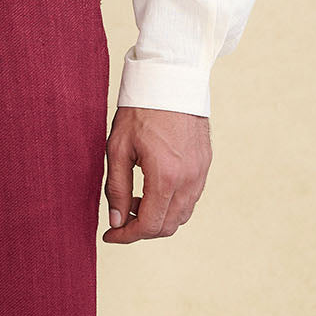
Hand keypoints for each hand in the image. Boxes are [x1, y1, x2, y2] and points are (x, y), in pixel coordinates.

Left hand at [102, 106, 211, 243]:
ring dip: (157, 218)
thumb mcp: (117, 149)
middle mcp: (188, 180)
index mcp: (165, 177)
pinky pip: (190, 199)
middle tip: (120, 219)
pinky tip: (153, 190)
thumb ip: (116, 189)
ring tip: (135, 200)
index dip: (126, 236)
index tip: (110, 234)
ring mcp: (200, 173)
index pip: (148, 225)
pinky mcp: (205, 165)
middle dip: (141, 230)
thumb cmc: (140, 110)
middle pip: (167, 227)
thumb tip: (116, 221)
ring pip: (181, 216)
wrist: (171, 79)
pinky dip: (171, 206)